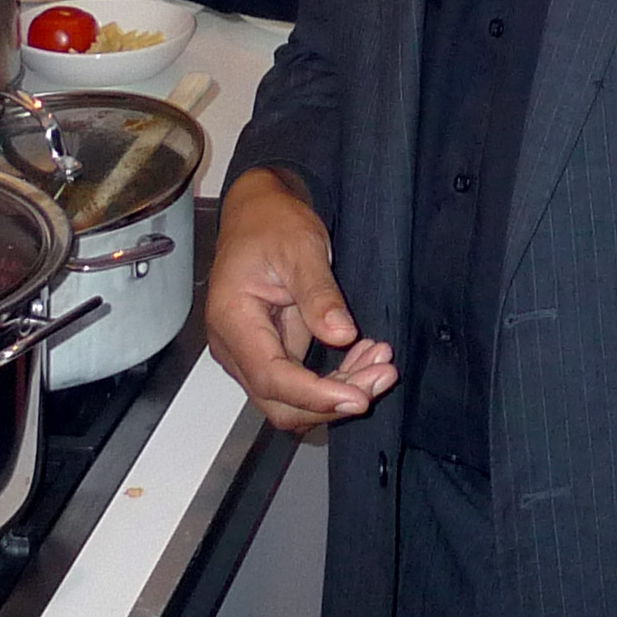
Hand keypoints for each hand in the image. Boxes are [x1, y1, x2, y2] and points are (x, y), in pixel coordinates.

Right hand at [206, 167, 394, 431]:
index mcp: (233, 319)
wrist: (258, 213)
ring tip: (381, 362)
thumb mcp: (301, 247)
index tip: (359, 397)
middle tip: (383, 373)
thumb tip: (341, 336)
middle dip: (334, 400)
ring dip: (339, 391)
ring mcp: (250, 354)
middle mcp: (234, 347)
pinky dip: (335, 379)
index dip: (314, 395)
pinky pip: (300, 384)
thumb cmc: (272, 223)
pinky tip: (364, 355)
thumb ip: (319, 294)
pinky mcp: (270, 353)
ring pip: (293, 401)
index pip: (271, 378)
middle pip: (281, 402)